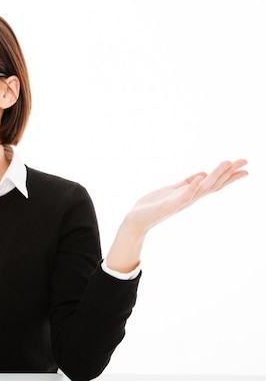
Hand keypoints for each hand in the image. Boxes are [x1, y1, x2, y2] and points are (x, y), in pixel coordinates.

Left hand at [105, 159, 248, 272]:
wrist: (136, 219)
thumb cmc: (153, 205)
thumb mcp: (172, 190)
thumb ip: (186, 183)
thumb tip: (202, 173)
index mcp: (190, 193)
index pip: (214, 183)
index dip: (229, 175)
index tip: (245, 167)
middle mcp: (190, 198)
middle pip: (214, 184)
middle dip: (229, 173)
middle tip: (245, 162)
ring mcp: (181, 202)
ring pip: (203, 187)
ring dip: (215, 175)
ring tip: (227, 163)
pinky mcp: (171, 205)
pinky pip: (184, 195)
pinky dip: (193, 186)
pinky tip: (200, 177)